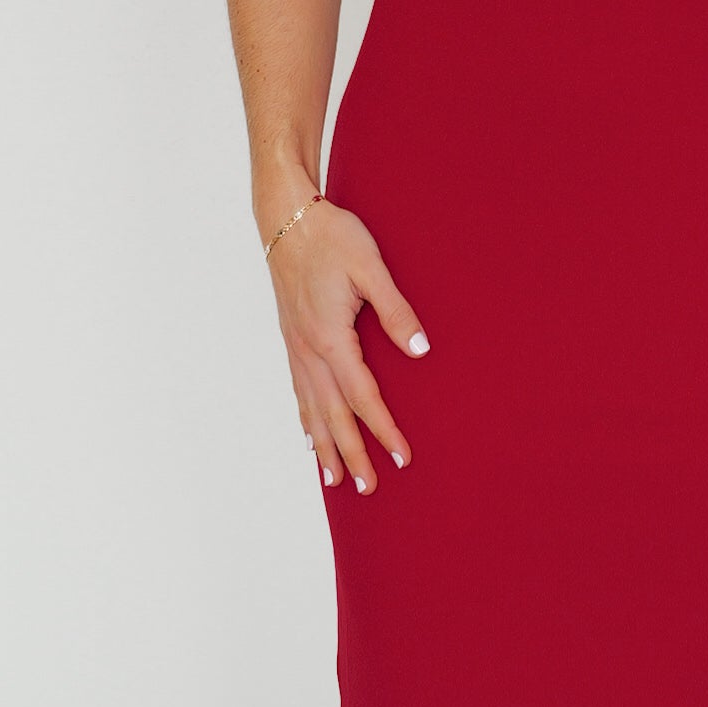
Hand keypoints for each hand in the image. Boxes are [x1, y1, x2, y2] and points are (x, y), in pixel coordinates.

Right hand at [267, 195, 426, 495]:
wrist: (287, 218)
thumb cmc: (331, 237)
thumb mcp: (370, 267)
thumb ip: (395, 311)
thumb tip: (420, 351)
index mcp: (331, 337)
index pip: (363, 397)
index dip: (384, 430)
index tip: (402, 457)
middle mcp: (310, 351)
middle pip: (334, 414)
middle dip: (352, 453)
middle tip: (368, 488)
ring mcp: (296, 347)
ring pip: (312, 408)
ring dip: (325, 446)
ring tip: (334, 479)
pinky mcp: (292, 339)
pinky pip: (299, 391)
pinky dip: (306, 419)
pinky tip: (308, 435)